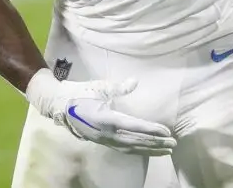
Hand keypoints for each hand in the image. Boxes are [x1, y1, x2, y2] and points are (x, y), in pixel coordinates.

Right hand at [25, 70, 175, 155]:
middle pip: (137, 140)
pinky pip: (124, 149)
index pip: (135, 126)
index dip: (152, 130)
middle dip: (156, 143)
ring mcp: (105, 140)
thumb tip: (135, 81)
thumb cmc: (78, 93)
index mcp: (107, 119)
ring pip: (132, 148)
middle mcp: (108, 133)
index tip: (167, 132)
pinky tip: (147, 151)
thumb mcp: (97, 87)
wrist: (58, 106)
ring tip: (166, 151)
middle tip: (173, 144)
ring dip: (150, 149)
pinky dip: (138, 150)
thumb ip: (117, 87)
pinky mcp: (103, 141)